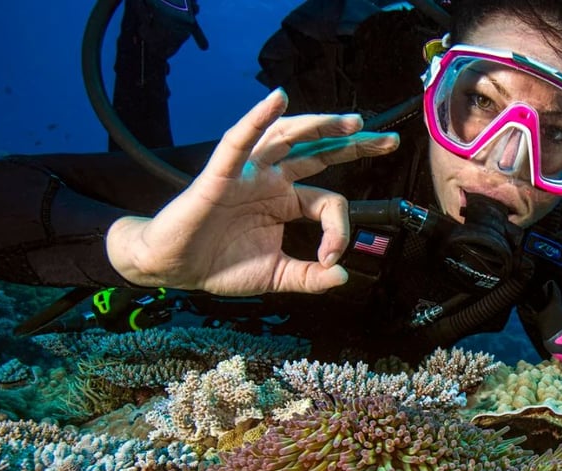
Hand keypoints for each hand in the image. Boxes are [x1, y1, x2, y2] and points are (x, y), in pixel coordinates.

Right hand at [106, 88, 398, 295]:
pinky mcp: (220, 175)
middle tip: (388, 141)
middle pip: (319, 153)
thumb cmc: (220, 264)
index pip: (329, 201)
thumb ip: (309, 278)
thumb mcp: (275, 277)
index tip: (332, 258)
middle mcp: (271, 180)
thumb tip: (343, 277)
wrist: (172, 266)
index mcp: (286, 201)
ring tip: (350, 120)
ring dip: (319, 126)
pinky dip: (257, 119)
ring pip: (288, 139)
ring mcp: (247, 173)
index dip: (338, 229)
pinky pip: (239, 142)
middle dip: (353, 145)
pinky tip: (276, 101)